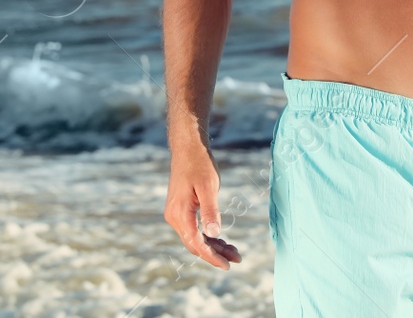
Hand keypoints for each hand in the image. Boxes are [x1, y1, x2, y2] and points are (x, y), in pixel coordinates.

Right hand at [164, 139, 241, 269]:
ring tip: (234, 251)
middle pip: (195, 244)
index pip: (196, 243)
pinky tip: (222, 240)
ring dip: (213, 246)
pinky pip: (194, 229)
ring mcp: (176, 214)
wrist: (187, 148)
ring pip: (195, 238)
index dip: (212, 257)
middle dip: (216, 253)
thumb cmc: (199, 164)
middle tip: (237, 258)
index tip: (227, 265)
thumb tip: (214, 234)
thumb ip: (210, 211)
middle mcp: (174, 217)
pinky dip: (208, 236)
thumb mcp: (208, 187)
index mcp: (180, 213)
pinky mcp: (181, 210)